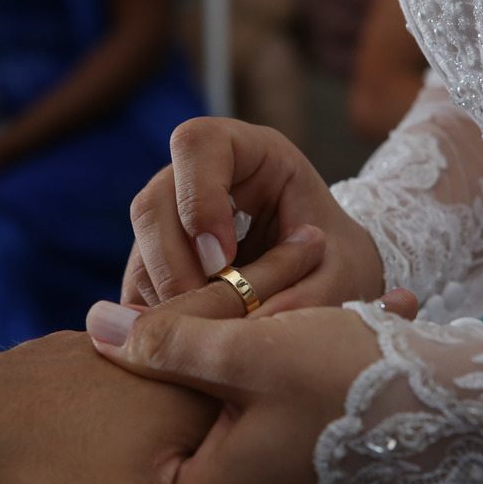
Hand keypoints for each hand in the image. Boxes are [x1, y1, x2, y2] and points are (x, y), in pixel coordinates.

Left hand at [0, 227, 339, 483]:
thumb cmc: (33, 482)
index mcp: (192, 386)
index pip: (282, 337)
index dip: (340, 323)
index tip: (400, 300)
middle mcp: (160, 356)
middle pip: (243, 317)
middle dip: (296, 302)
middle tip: (348, 273)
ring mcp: (114, 353)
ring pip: (195, 328)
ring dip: (241, 316)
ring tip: (281, 309)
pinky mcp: (78, 364)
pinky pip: (151, 346)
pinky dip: (184, 345)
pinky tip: (177, 362)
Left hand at [89, 283, 419, 483]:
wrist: (470, 412)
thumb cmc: (349, 381)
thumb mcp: (247, 353)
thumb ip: (165, 343)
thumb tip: (97, 324)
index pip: (143, 447)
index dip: (151, 382)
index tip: (176, 344)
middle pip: (199, 447)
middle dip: (214, 389)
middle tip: (244, 342)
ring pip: (249, 447)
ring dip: (265, 397)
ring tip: (292, 348)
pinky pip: (290, 459)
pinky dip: (299, 416)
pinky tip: (324, 373)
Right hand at [124, 117, 383, 312]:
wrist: (335, 284)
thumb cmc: (342, 263)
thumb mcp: (343, 274)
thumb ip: (307, 293)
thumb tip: (246, 332)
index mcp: (251, 153)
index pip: (197, 144)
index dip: (199, 196)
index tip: (224, 257)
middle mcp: (198, 180)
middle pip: (152, 203)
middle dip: (174, 263)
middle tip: (210, 308)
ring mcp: (172, 223)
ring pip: (142, 252)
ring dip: (168, 299)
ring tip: (215, 333)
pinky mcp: (158, 268)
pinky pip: (139, 290)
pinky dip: (164, 320)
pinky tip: (201, 339)